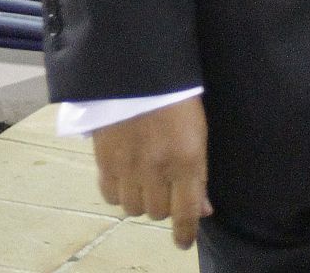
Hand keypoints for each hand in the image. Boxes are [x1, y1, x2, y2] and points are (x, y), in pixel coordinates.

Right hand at [92, 96, 211, 249]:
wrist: (137, 68)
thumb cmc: (176, 95)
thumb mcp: (198, 130)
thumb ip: (199, 172)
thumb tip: (204, 209)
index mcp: (187, 160)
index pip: (187, 213)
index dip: (185, 233)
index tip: (184, 241)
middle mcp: (157, 170)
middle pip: (159, 212)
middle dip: (164, 203)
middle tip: (165, 183)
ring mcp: (129, 167)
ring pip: (134, 208)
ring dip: (142, 198)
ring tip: (144, 177)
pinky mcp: (105, 161)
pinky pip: (111, 195)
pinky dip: (119, 191)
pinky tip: (125, 175)